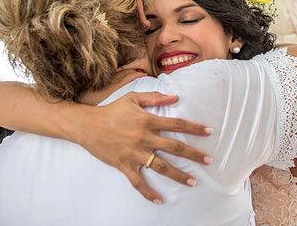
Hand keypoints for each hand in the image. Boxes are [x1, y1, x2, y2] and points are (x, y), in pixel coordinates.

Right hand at [76, 92, 211, 202]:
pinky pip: (138, 182)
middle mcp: (144, 138)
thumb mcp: (133, 98)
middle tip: (208, 160)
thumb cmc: (111, 110)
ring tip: (193, 182)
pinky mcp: (124, 165)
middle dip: (193, 154)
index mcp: (148, 120)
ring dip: (178, 175)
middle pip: (174, 148)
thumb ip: (155, 97)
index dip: (194, 128)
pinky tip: (159, 200)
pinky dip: (148, 192)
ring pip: (161, 167)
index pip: (177, 124)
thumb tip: (175, 96)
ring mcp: (135, 153)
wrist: (87, 126)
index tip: (209, 132)